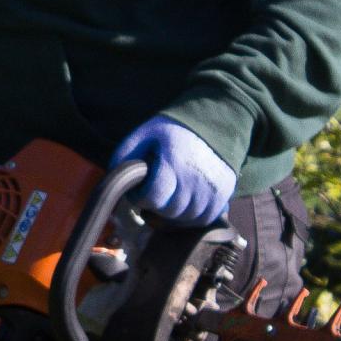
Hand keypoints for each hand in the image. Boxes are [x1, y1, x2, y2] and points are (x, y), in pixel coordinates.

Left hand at [110, 116, 236, 226]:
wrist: (214, 121)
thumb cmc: (174, 129)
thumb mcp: (144, 133)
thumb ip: (126, 155)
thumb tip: (115, 179)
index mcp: (174, 161)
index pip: (154, 197)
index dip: (140, 198)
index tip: (139, 191)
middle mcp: (196, 178)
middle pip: (170, 211)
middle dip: (156, 206)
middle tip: (153, 195)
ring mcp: (213, 188)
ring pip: (188, 219)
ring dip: (174, 215)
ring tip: (168, 199)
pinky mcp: (225, 193)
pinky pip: (206, 219)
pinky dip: (192, 218)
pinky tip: (184, 205)